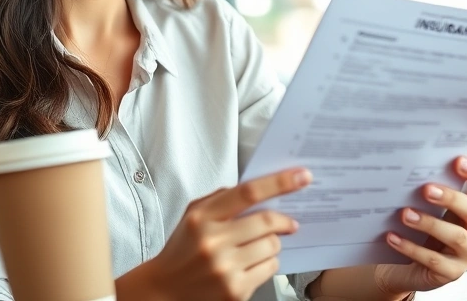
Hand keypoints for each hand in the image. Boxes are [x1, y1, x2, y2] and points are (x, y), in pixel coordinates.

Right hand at [144, 168, 312, 300]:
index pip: (248, 192)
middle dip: (284, 221)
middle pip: (267, 222)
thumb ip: (221, 198)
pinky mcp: (235, 291)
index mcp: (202, 217)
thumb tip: (259, 188)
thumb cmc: (182, 250)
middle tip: (290, 222)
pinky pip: (270, 269)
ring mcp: (224, 268)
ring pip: (272, 246)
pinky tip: (252, 264)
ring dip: (273, 244)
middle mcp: (213, 242)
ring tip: (260, 246)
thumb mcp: (192, 216)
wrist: (164, 291)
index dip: (279, 182)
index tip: (301, 176)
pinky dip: (267, 263)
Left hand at [374, 156, 466, 295]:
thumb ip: (433, 185)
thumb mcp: (434, 204)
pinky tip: (393, 237)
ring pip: (456, 237)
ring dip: (429, 224)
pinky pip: (433, 260)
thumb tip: (414, 162)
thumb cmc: (427, 225)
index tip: (457, 161)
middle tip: (425, 189)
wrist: (411, 262)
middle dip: (450, 198)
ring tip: (405, 214)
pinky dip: (411, 247)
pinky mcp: (453, 272)